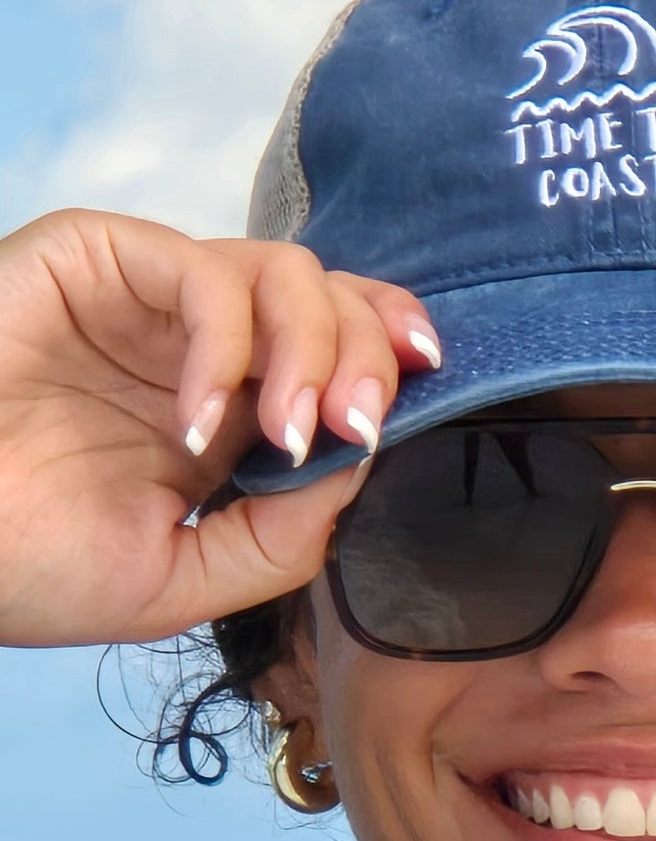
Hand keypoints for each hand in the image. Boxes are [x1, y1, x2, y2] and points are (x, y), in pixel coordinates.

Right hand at [0, 208, 439, 646]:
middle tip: (355, 426)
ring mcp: (149, 300)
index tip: (430, 378)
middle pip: (333, 299)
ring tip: (288, 435)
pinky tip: (197, 424)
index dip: (392, 347)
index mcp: (230, 411)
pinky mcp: (94, 260)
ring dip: (313, 350)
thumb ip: (285, 537)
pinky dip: (226, 347)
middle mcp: (199, 345)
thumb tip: (363, 464)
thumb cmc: (29, 566)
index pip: (342, 346)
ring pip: (284, 271)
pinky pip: (201, 273)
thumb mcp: (190, 580)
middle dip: (368, 357)